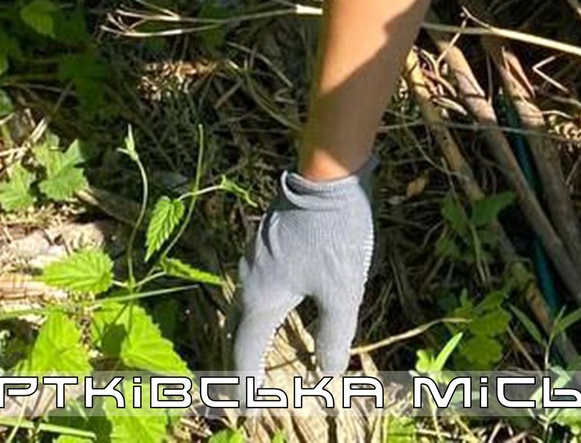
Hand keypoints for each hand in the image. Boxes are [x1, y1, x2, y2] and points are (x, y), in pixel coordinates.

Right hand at [231, 153, 377, 378]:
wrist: (328, 175)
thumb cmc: (335, 234)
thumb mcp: (342, 290)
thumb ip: (334, 334)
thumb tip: (328, 373)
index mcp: (261, 297)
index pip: (247, 350)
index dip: (247, 381)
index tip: (248, 405)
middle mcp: (248, 280)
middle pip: (238, 330)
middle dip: (242, 359)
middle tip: (246, 385)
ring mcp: (254, 258)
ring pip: (245, 305)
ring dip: (250, 332)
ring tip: (258, 353)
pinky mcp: (267, 242)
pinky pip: (256, 285)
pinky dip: (260, 307)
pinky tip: (277, 307)